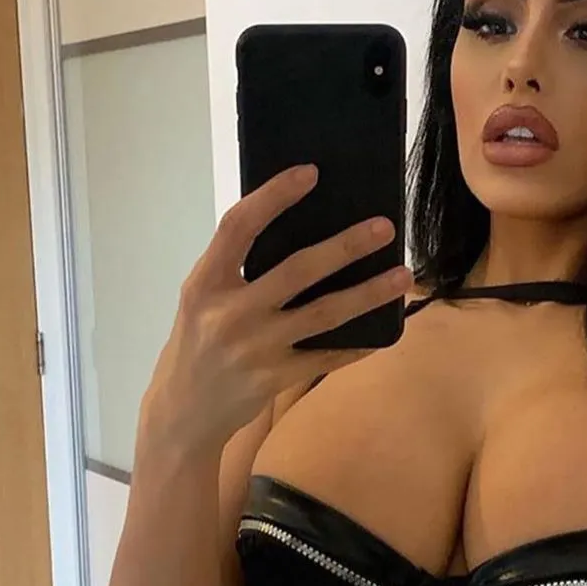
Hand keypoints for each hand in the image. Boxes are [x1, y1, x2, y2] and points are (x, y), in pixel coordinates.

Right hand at [144, 164, 411, 453]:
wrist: (183, 413)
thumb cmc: (197, 344)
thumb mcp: (202, 299)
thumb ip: (235, 268)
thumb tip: (296, 226)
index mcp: (205, 283)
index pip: (238, 227)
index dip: (274, 197)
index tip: (310, 173)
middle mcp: (229, 313)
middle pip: (297, 270)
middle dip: (345, 246)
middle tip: (385, 227)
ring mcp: (254, 348)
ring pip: (323, 314)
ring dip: (368, 294)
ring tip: (403, 276)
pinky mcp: (273, 379)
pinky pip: (326, 357)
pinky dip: (358, 344)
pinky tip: (385, 331)